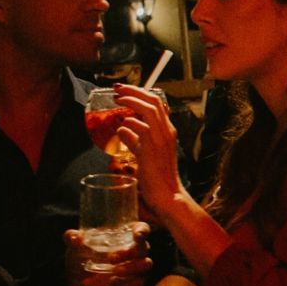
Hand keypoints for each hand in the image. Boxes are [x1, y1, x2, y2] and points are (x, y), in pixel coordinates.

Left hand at [63, 222, 152, 285]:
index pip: (142, 229)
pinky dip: (128, 283)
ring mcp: (138, 266)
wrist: (81, 279)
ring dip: (132, 267)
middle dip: (130, 252)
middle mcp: (136, 250)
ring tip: (115, 271)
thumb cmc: (83, 256)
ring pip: (146, 264)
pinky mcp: (135, 281)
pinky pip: (139, 282)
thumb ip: (73, 238)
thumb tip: (73, 236)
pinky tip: (113, 281)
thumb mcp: (76, 246)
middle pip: (144, 248)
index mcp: (127, 235)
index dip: (142, 231)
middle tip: (111, 257)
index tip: (136, 235)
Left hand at [111, 86, 188, 221]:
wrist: (168, 196)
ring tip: (117, 100)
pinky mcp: (152, 150)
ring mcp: (161, 140)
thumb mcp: (147, 153)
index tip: (124, 90)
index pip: (158, 103)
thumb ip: (137, 140)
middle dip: (134, 91)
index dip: (140, 93)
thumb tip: (124, 129)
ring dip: (131, 101)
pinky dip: (128, 125)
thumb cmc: (158, 178)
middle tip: (118, 89)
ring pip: (149, 109)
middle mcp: (167, 132)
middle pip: (154, 100)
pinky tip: (120, 128)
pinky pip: (140, 129)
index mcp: (168, 132)